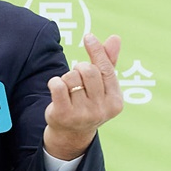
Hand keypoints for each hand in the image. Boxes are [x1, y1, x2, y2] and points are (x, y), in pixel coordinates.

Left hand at [43, 33, 123, 159]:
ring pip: (71, 77)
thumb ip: (108, 62)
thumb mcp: (101, 86)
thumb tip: (115, 38)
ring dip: (66, 78)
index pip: (106, 69)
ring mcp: (82, 114)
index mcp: (115, 101)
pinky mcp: (64, 115)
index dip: (97, 51)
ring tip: (68, 89)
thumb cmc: (88, 102)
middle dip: (78, 68)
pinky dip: (54, 82)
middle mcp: (101, 110)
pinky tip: (56, 87)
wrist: (70, 133)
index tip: (88, 37)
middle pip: (88, 71)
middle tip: (76, 78)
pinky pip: (58, 86)